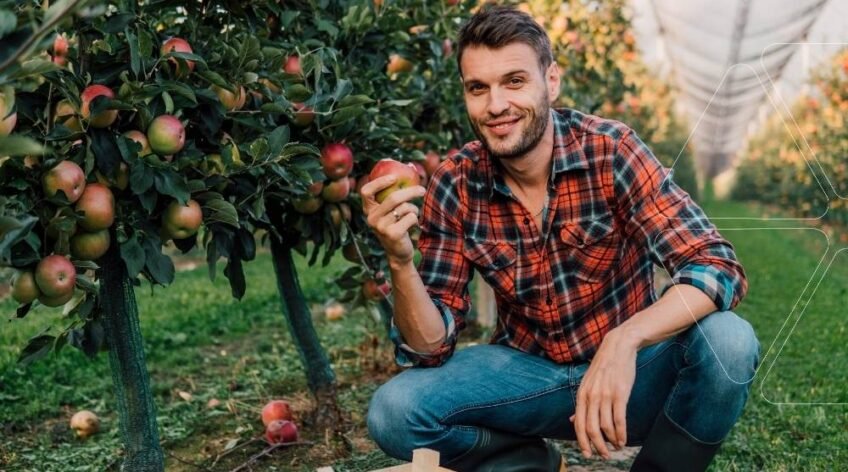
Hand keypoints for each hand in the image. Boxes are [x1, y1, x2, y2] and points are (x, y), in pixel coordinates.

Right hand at [361, 175, 425, 265]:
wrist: (398, 253)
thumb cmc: (397, 225)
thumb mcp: (392, 211)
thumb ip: (395, 193)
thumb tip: (412, 167)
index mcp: (368, 210)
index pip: (365, 191)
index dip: (379, 182)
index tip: (394, 177)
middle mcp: (371, 218)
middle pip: (393, 198)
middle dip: (411, 191)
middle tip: (422, 190)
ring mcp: (381, 227)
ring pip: (405, 208)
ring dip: (414, 210)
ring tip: (412, 216)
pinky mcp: (392, 234)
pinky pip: (411, 217)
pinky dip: (416, 220)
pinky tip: (412, 227)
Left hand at [570, 328, 637, 459]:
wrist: (618, 347)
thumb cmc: (604, 366)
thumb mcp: (587, 383)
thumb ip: (581, 402)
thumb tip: (572, 419)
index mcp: (581, 395)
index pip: (578, 424)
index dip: (582, 442)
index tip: (587, 454)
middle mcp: (591, 396)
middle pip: (591, 429)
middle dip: (597, 446)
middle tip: (604, 455)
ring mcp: (605, 395)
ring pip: (606, 427)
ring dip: (611, 441)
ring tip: (616, 447)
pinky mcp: (620, 394)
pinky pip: (619, 419)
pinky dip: (621, 433)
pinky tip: (623, 440)